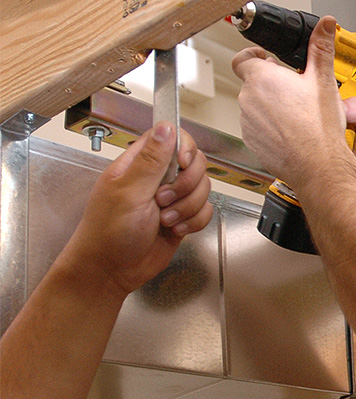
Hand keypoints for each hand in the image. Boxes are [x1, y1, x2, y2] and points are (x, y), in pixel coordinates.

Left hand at [62, 122, 212, 296]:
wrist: (111, 271)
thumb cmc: (108, 232)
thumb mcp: (128, 192)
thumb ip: (150, 160)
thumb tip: (166, 127)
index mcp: (138, 163)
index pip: (171, 137)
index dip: (185, 148)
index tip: (182, 164)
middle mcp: (157, 178)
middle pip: (194, 164)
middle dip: (187, 185)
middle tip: (164, 199)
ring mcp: (170, 198)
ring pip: (202, 189)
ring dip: (187, 208)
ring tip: (165, 220)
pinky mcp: (181, 218)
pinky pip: (204, 211)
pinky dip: (193, 222)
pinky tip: (173, 230)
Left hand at [232, 16, 350, 187]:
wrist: (318, 164)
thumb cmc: (319, 127)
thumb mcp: (323, 80)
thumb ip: (320, 48)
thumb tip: (325, 25)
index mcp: (262, 78)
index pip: (243, 58)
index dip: (253, 56)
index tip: (265, 59)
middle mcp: (249, 99)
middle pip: (252, 83)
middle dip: (269, 84)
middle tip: (293, 91)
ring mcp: (247, 122)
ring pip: (254, 107)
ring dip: (268, 106)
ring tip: (295, 114)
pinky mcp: (251, 142)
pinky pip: (256, 128)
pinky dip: (269, 127)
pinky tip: (290, 132)